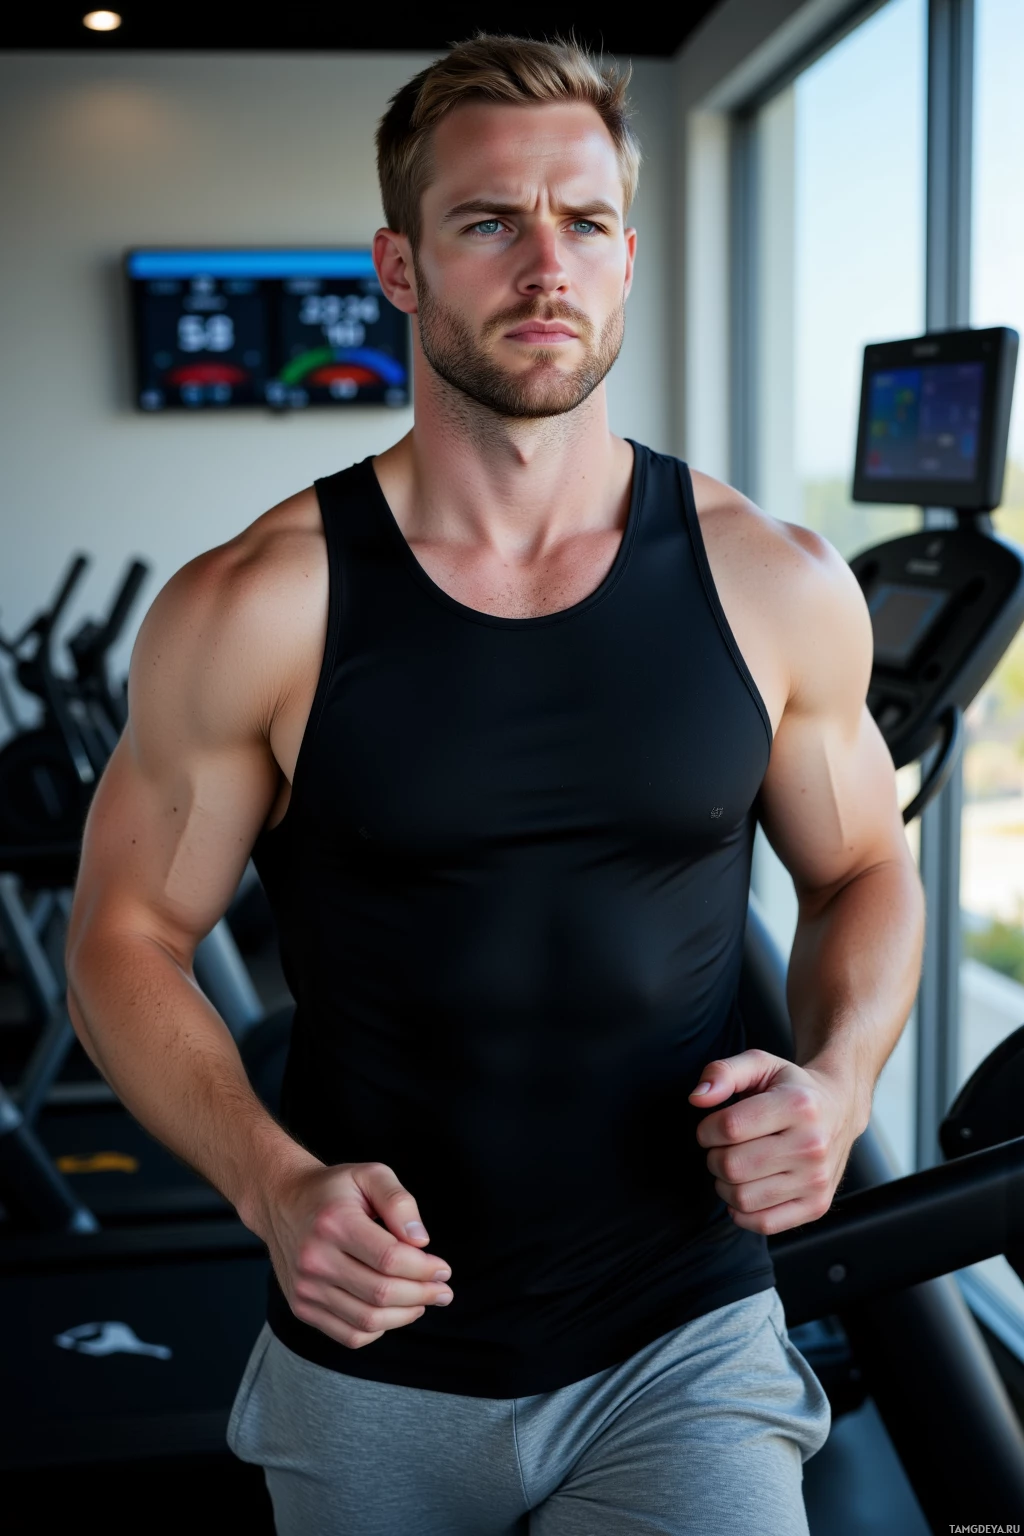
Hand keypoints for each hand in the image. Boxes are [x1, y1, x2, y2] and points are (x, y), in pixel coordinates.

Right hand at [259, 1160, 454, 1348]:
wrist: (282, 1201)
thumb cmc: (334, 1189)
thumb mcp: (371, 1175)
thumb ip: (400, 1203)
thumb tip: (421, 1242)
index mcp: (335, 1222)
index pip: (390, 1259)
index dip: (424, 1269)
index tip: (443, 1269)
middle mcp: (315, 1258)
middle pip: (381, 1293)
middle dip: (422, 1294)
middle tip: (443, 1291)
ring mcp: (306, 1287)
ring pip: (367, 1320)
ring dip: (405, 1315)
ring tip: (423, 1301)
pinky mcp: (302, 1306)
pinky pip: (349, 1334)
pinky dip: (378, 1329)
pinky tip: (393, 1311)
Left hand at [688, 1049, 864, 1235]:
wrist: (840, 1109)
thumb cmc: (792, 1087)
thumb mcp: (760, 1064)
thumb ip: (723, 1072)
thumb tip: (697, 1097)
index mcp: (798, 1105)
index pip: (729, 1128)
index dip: (706, 1129)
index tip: (711, 1127)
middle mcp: (812, 1145)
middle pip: (732, 1166)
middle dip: (713, 1157)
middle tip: (723, 1147)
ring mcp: (817, 1179)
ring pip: (742, 1198)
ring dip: (724, 1184)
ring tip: (736, 1166)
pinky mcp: (817, 1205)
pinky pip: (763, 1224)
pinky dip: (742, 1212)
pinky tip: (747, 1188)